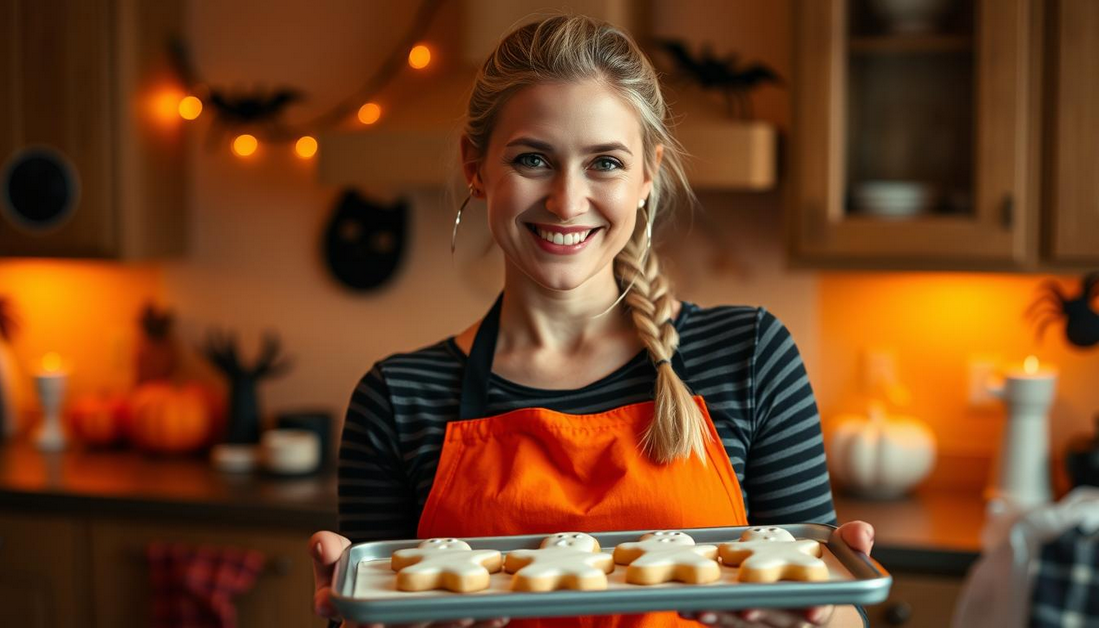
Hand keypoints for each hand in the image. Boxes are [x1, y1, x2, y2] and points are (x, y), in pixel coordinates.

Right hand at [309, 530, 509, 627]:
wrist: (393, 573)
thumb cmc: (360, 572)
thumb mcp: (340, 560)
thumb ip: (327, 552)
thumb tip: (319, 543)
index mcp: (360, 623)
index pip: (366, 627)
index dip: (376, 624)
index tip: (381, 620)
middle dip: (436, 625)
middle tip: (459, 614)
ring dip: (464, 626)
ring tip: (484, 613)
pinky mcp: (446, 627)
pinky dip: (483, 624)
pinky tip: (499, 615)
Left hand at [679, 521, 874, 626]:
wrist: (802, 595)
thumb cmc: (819, 572)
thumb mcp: (839, 556)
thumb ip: (852, 542)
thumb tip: (863, 530)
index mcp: (817, 604)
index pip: (820, 611)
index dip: (818, 610)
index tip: (814, 611)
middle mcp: (790, 619)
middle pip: (776, 621)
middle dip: (761, 616)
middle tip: (748, 608)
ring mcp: (764, 624)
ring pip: (744, 625)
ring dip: (723, 618)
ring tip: (701, 607)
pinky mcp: (740, 623)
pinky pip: (724, 623)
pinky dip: (707, 615)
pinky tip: (687, 606)